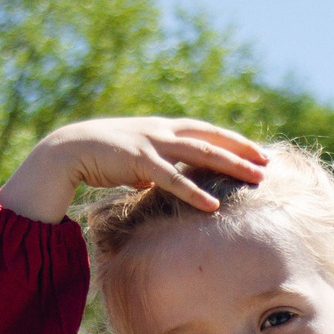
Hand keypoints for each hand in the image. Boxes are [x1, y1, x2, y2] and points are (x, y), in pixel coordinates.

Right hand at [0, 118, 267, 223]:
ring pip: (200, 154)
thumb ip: (149, 166)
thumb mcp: (131, 158)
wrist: (66, 149)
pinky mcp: (138, 161)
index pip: (205, 131)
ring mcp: (151, 143)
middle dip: (241, 149)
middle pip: (211, 138)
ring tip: (255, 178)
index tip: (255, 150)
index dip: (232, 139)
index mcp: (161, 128)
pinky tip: (212, 205)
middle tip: (267, 162)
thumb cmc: (97, 155)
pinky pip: (172, 179)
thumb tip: (155, 182)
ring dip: (230, 165)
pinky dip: (193, 192)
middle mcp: (161, 131)